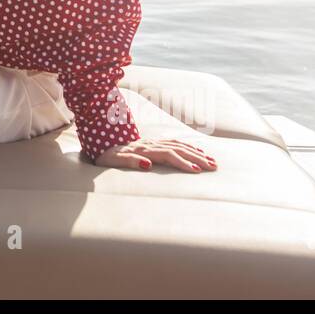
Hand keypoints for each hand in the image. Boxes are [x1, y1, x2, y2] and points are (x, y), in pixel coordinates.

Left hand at [94, 138, 217, 172]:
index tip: (196, 170)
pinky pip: (175, 143)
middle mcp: (151, 144)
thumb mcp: (113, 160)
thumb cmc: (106, 156)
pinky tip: (198, 152)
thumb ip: (129, 161)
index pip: (168, 155)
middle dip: (197, 158)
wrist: (101, 143)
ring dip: (196, 153)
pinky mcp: (154, 143)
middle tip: (213, 167)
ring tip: (211, 161)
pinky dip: (188, 147)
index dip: (182, 162)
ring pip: (179, 145)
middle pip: (178, 149)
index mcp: (143, 149)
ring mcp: (154, 142)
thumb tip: (147, 164)